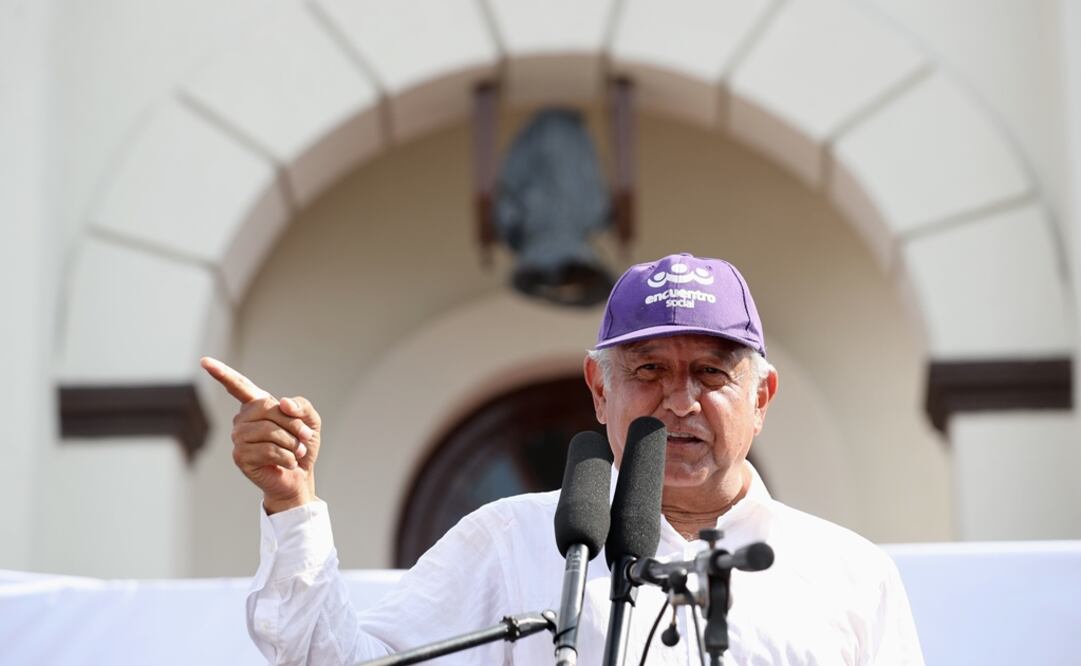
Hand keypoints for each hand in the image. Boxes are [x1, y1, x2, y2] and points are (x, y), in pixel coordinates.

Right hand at [201, 357, 319, 513]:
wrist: (299, 476)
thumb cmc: (301, 446)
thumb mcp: (310, 421)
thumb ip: (302, 406)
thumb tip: (283, 403)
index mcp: (256, 405)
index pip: (237, 385)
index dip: (221, 373)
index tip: (204, 361)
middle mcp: (242, 419)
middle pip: (267, 408)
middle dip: (293, 424)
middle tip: (305, 437)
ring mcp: (238, 438)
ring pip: (269, 431)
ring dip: (292, 443)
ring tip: (296, 452)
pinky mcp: (240, 457)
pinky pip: (268, 450)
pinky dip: (287, 457)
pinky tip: (288, 463)